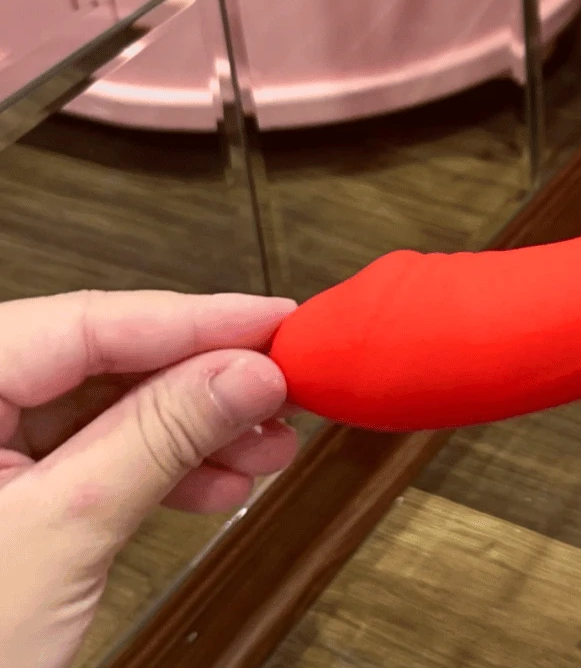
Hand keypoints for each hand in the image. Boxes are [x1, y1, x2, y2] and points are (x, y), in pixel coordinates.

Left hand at [0, 289, 298, 667]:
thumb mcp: (63, 535)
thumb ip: (158, 439)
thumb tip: (248, 372)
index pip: (86, 323)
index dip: (194, 319)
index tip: (273, 320)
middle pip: (102, 362)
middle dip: (201, 384)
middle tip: (280, 388)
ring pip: (104, 410)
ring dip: (193, 432)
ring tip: (264, 447)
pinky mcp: (0, 491)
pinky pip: (90, 457)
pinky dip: (157, 471)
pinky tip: (218, 484)